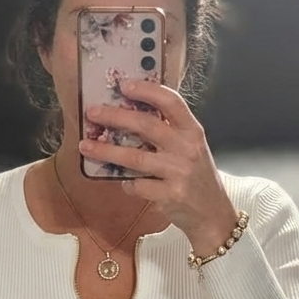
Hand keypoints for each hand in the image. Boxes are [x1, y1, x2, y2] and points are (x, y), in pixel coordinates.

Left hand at [78, 78, 239, 256]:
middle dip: (115, 116)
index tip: (124, 85)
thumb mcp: (191, 148)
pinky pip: (137, 185)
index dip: (147, 90)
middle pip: (147, 125)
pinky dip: (126, 183)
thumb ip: (169, 131)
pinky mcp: (170, 195)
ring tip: (86, 146)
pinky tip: (123, 182)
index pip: (171, 102)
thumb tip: (129, 114)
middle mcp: (187, 148)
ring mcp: (179, 172)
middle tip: (92, 112)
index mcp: (192, 131)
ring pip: (135, 157)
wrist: (213, 214)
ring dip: (106, 151)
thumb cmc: (197, 177)